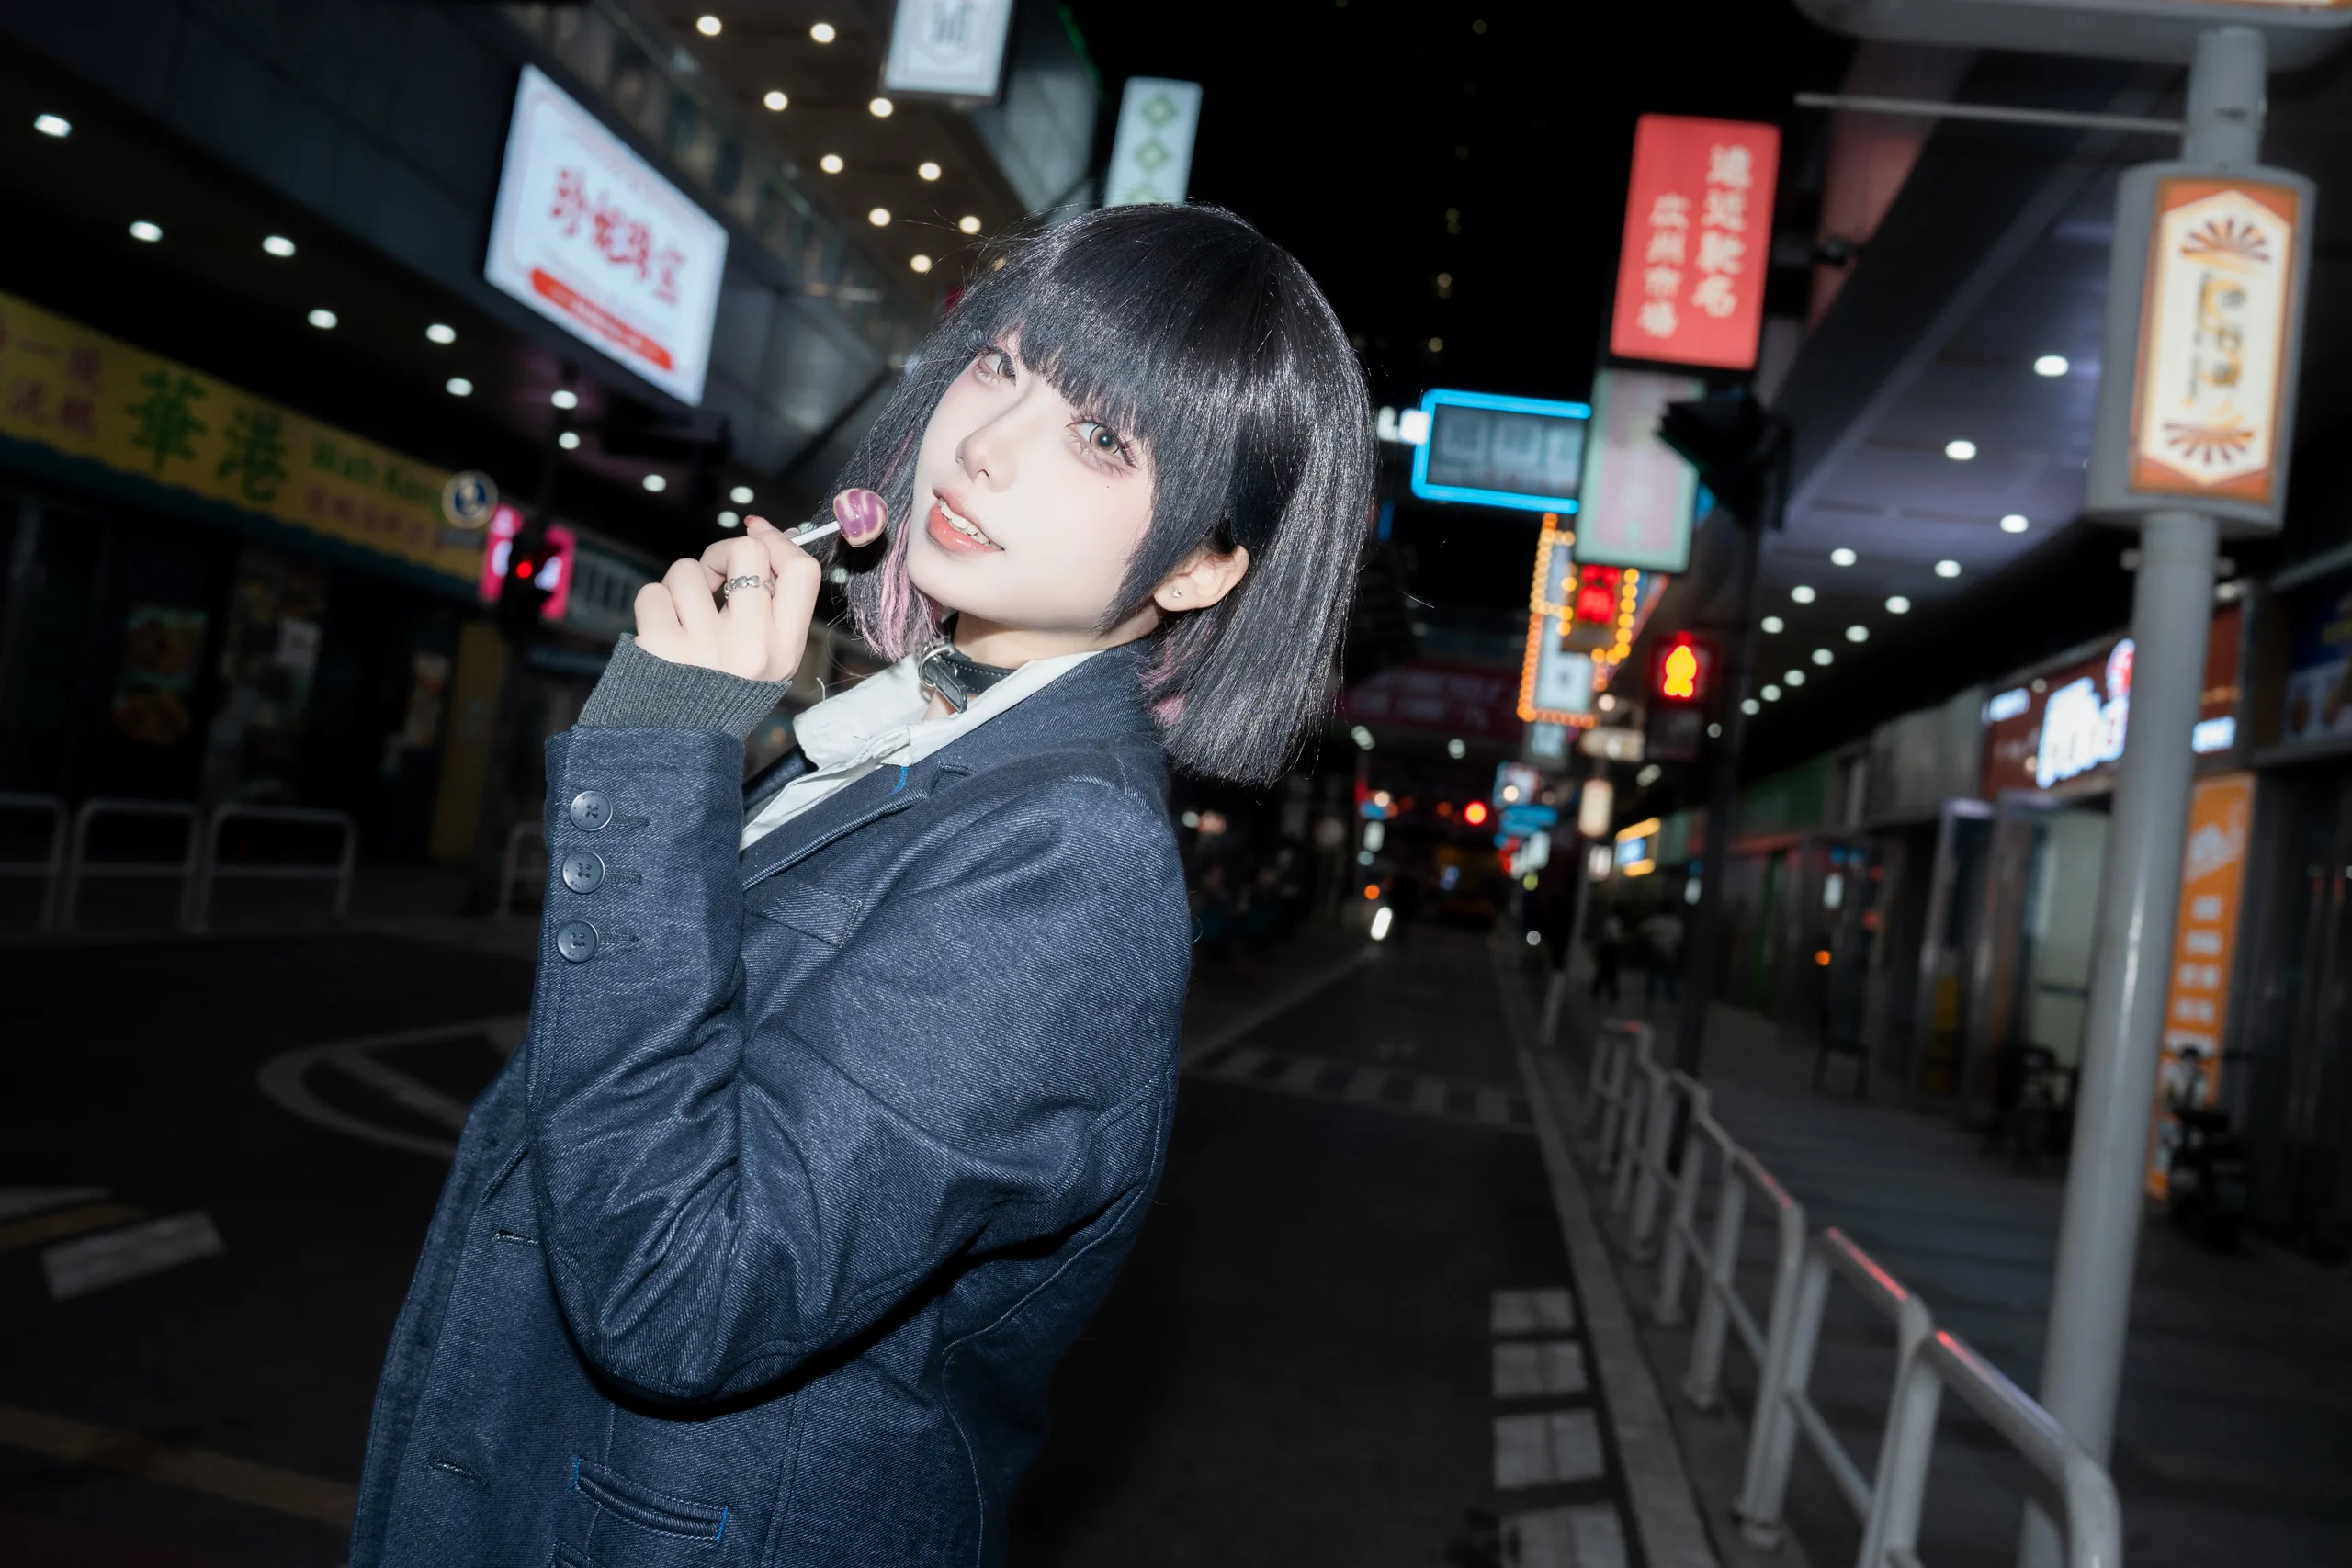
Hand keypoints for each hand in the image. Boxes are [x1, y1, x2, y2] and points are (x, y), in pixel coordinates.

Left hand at [632, 516, 820, 681]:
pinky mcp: (661, 647)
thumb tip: (759, 533)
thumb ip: (773, 605)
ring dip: (680, 588)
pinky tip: (661, 633)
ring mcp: (705, 646)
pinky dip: (653, 607)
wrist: (681, 743)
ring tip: (683, 619)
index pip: (801, 571)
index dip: (778, 540)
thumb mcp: (770, 658)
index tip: (756, 533)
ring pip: (688, 570)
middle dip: (721, 553)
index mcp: (785, 648)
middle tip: (712, 577)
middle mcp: (751, 646)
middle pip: (747, 552)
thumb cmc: (724, 691)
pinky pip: (652, 593)